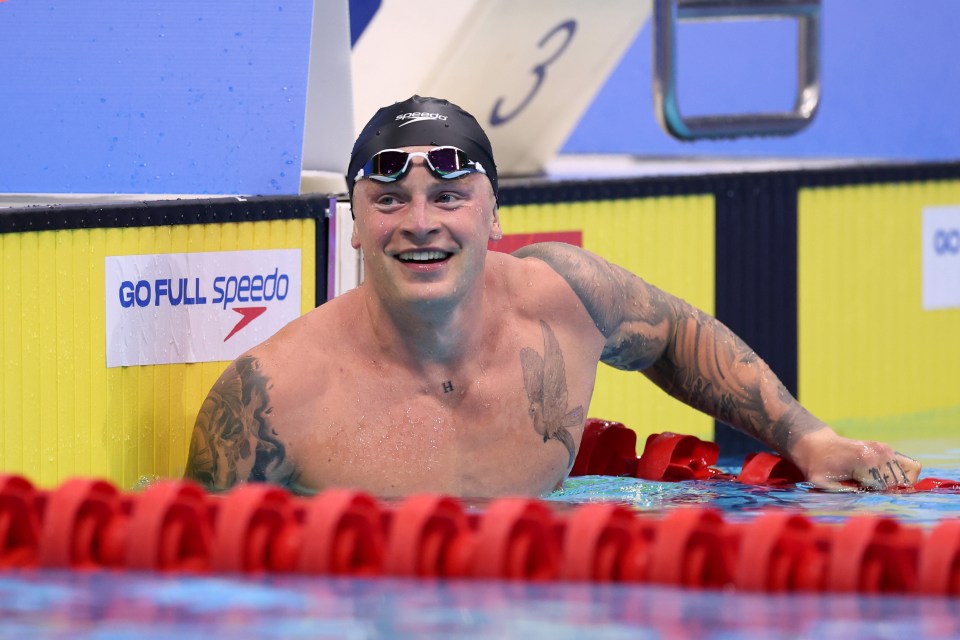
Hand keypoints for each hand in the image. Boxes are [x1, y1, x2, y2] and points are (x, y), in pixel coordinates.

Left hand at [789, 428, 921, 490]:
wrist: (817, 445)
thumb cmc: (818, 467)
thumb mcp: (825, 484)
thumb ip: (844, 494)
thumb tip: (865, 505)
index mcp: (866, 461)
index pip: (890, 488)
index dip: (881, 497)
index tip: (866, 496)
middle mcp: (880, 453)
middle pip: (902, 482)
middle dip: (890, 492)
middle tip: (870, 491)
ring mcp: (885, 449)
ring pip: (910, 474)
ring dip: (898, 484)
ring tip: (877, 486)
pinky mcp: (887, 449)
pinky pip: (909, 466)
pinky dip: (904, 475)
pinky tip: (885, 480)